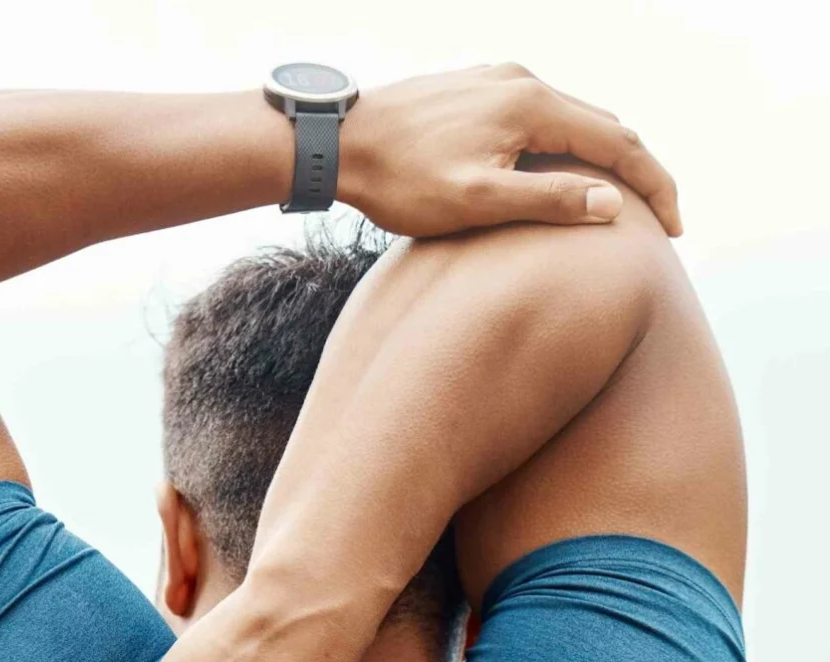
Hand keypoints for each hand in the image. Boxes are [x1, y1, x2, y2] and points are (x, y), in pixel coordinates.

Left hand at [338, 63, 681, 237]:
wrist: (338, 142)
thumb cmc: (400, 181)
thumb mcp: (477, 202)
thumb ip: (547, 201)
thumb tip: (614, 205)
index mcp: (531, 105)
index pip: (618, 142)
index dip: (654, 186)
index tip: (675, 228)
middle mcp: (521, 81)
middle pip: (602, 125)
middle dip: (637, 172)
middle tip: (660, 220)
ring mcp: (498, 81)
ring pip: (571, 120)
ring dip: (602, 160)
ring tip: (620, 205)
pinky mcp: (477, 91)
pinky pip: (540, 118)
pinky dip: (566, 148)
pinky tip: (563, 177)